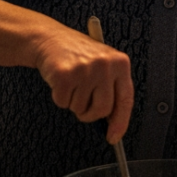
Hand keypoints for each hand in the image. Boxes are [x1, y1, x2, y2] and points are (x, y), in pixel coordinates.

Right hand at [34, 26, 133, 143]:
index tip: (113, 137)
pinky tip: (60, 81)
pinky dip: (60, 97)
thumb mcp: (103, 65)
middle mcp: (105, 65)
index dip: (120, 122)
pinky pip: (63, 102)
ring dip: (73, 102)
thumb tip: (112, 124)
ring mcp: (85, 70)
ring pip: (80, 108)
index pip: (125, 100)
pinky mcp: (64, 75)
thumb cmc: (78, 55)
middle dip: (90, 114)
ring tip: (72, 82)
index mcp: (120, 63)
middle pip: (102, 110)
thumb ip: (111, 89)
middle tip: (82, 103)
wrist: (51, 39)